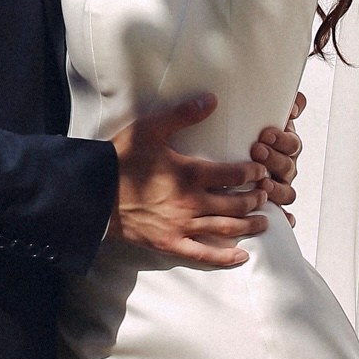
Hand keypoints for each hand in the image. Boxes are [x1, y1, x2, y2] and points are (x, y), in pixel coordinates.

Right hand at [111, 94, 268, 268]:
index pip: (233, 174)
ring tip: (264, 221)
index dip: (252, 173)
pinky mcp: (170, 244)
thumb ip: (182, 114)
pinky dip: (226, 257)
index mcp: (190, 174)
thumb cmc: (121, 159)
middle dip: (255, 199)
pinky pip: (204, 254)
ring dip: (249, 225)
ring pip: (226, 228)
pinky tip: (242, 256)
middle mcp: (192, 202)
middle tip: (265, 194)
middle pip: (235, 203)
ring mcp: (182, 226)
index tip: (261, 172)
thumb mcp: (150, 129)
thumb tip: (212, 100)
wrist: (93, 192)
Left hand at [250, 92, 304, 224]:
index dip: (282, 140)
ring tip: (262, 183)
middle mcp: (285, 168)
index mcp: (285, 146)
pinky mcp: (270, 206)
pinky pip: (284, 215)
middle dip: (274, 159)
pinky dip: (287, 219)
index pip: (292, 144)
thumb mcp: (259, 115)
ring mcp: (279, 187)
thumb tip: (296, 103)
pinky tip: (286, 221)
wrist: (225, 153)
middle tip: (256, 150)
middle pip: (288, 166)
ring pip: (287, 192)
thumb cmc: (246, 133)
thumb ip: (281, 104)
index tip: (266, 134)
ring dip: (277, 188)